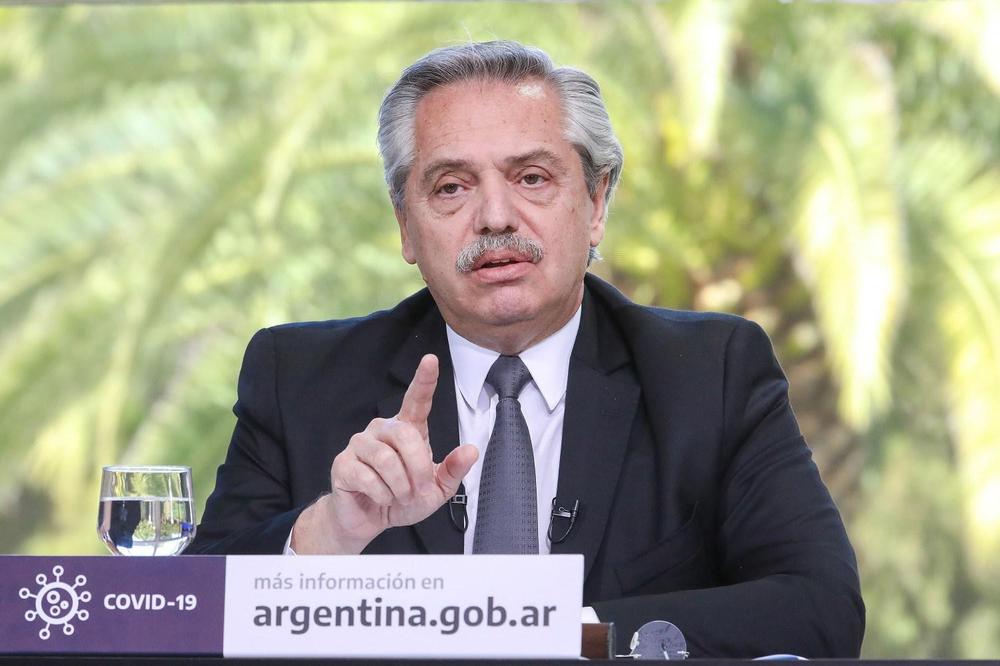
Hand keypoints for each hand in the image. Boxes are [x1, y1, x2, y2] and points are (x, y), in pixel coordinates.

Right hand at [291, 354, 477, 553]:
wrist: (369, 520)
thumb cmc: (403, 499)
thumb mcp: (436, 490)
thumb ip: (453, 470)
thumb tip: (471, 450)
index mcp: (408, 429)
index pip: (417, 400)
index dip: (424, 380)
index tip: (431, 359)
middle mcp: (382, 429)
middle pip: (406, 436)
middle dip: (418, 469)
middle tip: (418, 491)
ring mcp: (360, 444)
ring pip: (387, 459)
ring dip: (400, 486)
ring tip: (399, 496)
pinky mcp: (343, 463)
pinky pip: (368, 477)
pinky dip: (382, 495)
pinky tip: (380, 498)